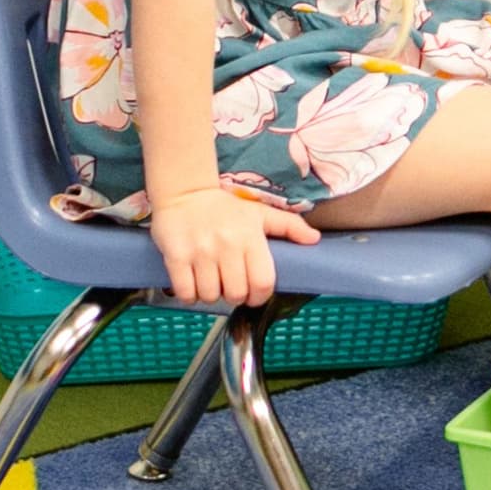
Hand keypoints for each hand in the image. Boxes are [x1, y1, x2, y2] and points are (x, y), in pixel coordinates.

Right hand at [149, 183, 316, 306]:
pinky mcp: (176, 256)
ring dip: (212, 295)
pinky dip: (190, 295)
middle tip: (230, 286)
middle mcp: (227, 245)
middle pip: (236, 294)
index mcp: (250, 237)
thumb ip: (289, 226)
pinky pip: (186, 292)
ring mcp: (200, 252)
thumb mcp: (259, 213)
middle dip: (235, 297)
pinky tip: (193, 284)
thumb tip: (314, 239)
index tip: (253, 293)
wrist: (185, 192)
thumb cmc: (225, 208)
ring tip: (211, 281)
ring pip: (211, 295)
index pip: (263, 282)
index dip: (259, 296)